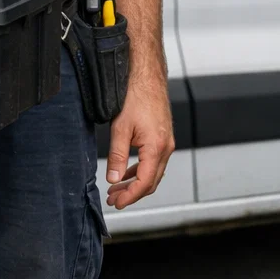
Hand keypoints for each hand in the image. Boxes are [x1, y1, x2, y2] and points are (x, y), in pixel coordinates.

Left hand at [104, 68, 174, 208]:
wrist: (147, 75)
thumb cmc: (136, 96)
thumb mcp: (120, 128)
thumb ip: (117, 157)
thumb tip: (113, 179)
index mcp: (156, 147)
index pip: (145, 182)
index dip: (130, 196)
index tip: (117, 203)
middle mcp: (166, 147)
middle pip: (151, 182)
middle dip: (132, 194)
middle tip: (114, 199)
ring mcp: (166, 142)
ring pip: (153, 173)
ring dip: (136, 183)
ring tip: (116, 189)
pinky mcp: (163, 137)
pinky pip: (154, 161)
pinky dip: (141, 171)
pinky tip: (127, 173)